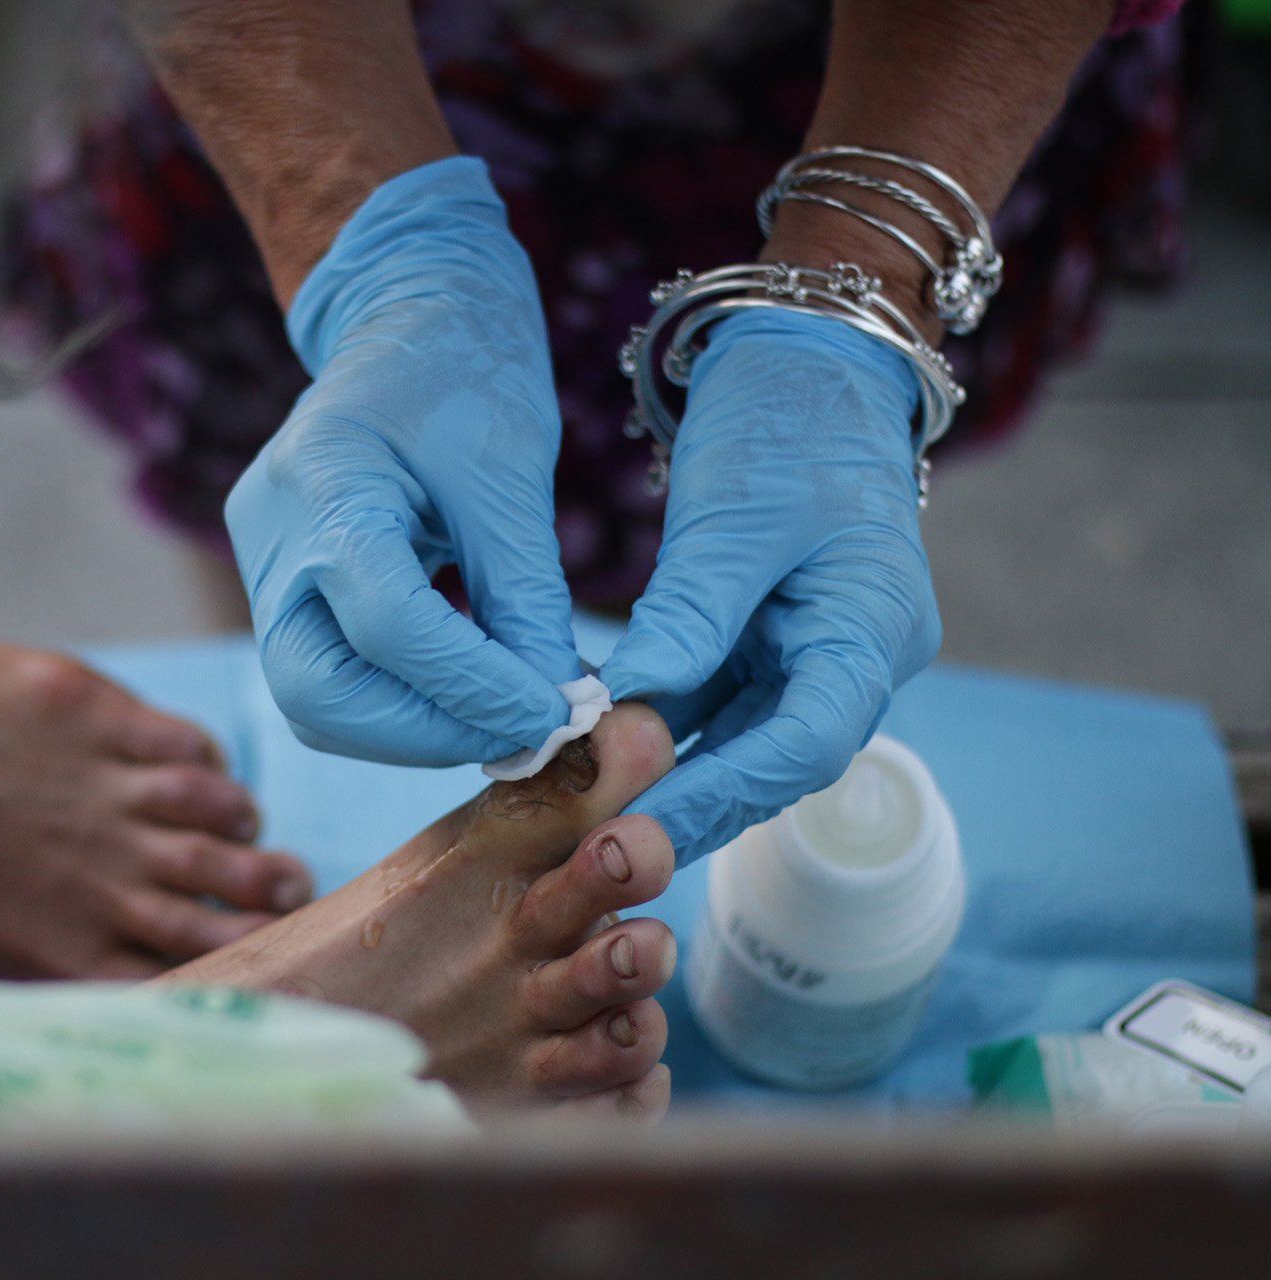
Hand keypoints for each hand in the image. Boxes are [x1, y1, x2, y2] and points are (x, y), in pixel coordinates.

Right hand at [226, 157, 580, 766]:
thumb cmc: (462, 363)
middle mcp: (273, 537)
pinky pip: (330, 672)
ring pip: (316, 700)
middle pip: (319, 693)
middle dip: (427, 731)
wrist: (402, 309)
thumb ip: (525, 592)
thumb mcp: (510, 469)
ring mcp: (265, 566)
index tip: (554, 713)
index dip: (476, 687)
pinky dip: (401, 697)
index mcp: (323, 485)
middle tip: (520, 729)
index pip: (391, 627)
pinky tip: (470, 680)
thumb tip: (553, 703)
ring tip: (502, 707)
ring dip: (414, 727)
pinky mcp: (284, 585)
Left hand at [598, 308, 941, 866]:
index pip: (803, 744)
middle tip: (601, 844)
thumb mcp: (734, 518)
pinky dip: (665, 724)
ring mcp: (815, 649)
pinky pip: (718, 700)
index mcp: (872, 628)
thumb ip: (691, 616)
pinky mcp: (770, 637)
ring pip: (740, 739)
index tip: (642, 823)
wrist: (807, 356)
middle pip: (773, 759)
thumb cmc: (786, 419)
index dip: (722, 791)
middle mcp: (856, 656)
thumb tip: (631, 705)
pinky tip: (597, 750)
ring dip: (671, 772)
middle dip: (690, 802)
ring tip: (588, 814)